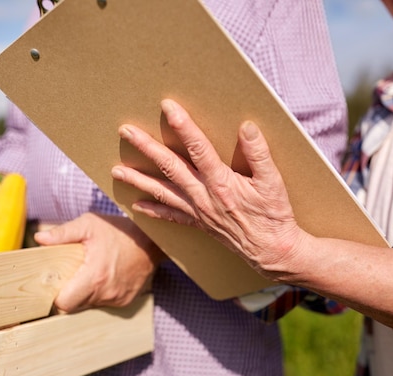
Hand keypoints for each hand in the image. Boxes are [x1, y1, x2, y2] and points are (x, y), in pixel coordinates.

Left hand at [34, 213, 163, 312]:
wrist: (152, 240)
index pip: (64, 304)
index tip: (55, 284)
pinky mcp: (126, 300)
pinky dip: (100, 293)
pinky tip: (105, 276)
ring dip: (85, 293)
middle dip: (69, 293)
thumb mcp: (90, 224)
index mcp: (94, 277)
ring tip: (90, 272)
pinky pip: (104, 303)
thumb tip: (39, 238)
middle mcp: (106, 293)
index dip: (56, 296)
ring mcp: (117, 299)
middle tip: (71, 275)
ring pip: (89, 304)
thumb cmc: (120, 231)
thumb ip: (63, 233)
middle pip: (75, 305)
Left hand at [111, 99, 392, 333]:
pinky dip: (153, 210)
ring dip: (139, 180)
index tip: (167, 107)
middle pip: (170, 167)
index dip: (183, 125)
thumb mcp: (273, 182)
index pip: (198, 147)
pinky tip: (137, 206)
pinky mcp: (199, 224)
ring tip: (117, 170)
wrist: (273, 251)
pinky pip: (171, 216)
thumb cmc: (274, 215)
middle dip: (147, 147)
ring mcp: (198, 212)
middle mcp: (203, 196)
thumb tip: (246, 126)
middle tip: (126, 131)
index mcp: (221, 182)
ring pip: (163, 192)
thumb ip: (258, 153)